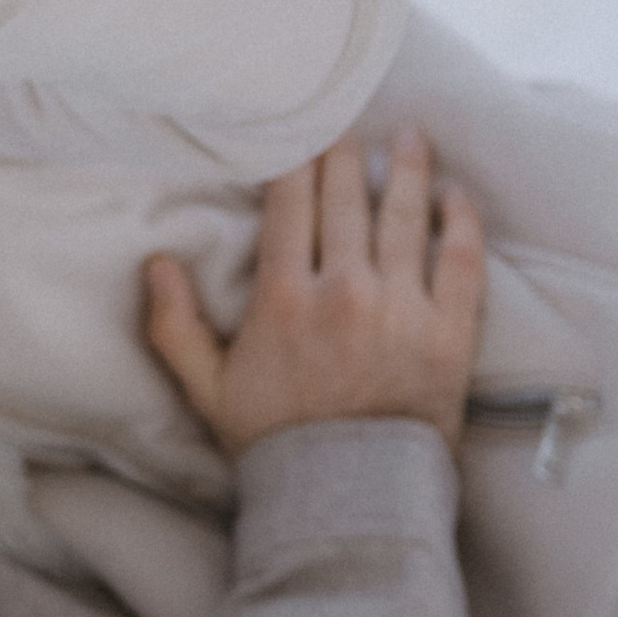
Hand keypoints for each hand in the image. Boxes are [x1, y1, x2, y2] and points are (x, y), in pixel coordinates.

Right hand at [143, 129, 484, 455]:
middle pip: (347, 197)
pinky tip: (455, 195)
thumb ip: (173, 325)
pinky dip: (460, 220)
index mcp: (283, 298)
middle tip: (351, 119)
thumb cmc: (275, 441)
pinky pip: (461, 260)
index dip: (296, 158)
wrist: (349, 497)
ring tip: (411, 135)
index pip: (291, 203)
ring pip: (406, 216)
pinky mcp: (450, 332)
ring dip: (408, 168)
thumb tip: (156, 261)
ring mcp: (402, 309)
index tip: (301, 127)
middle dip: (347, 151)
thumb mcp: (207, 388)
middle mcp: (344, 292)